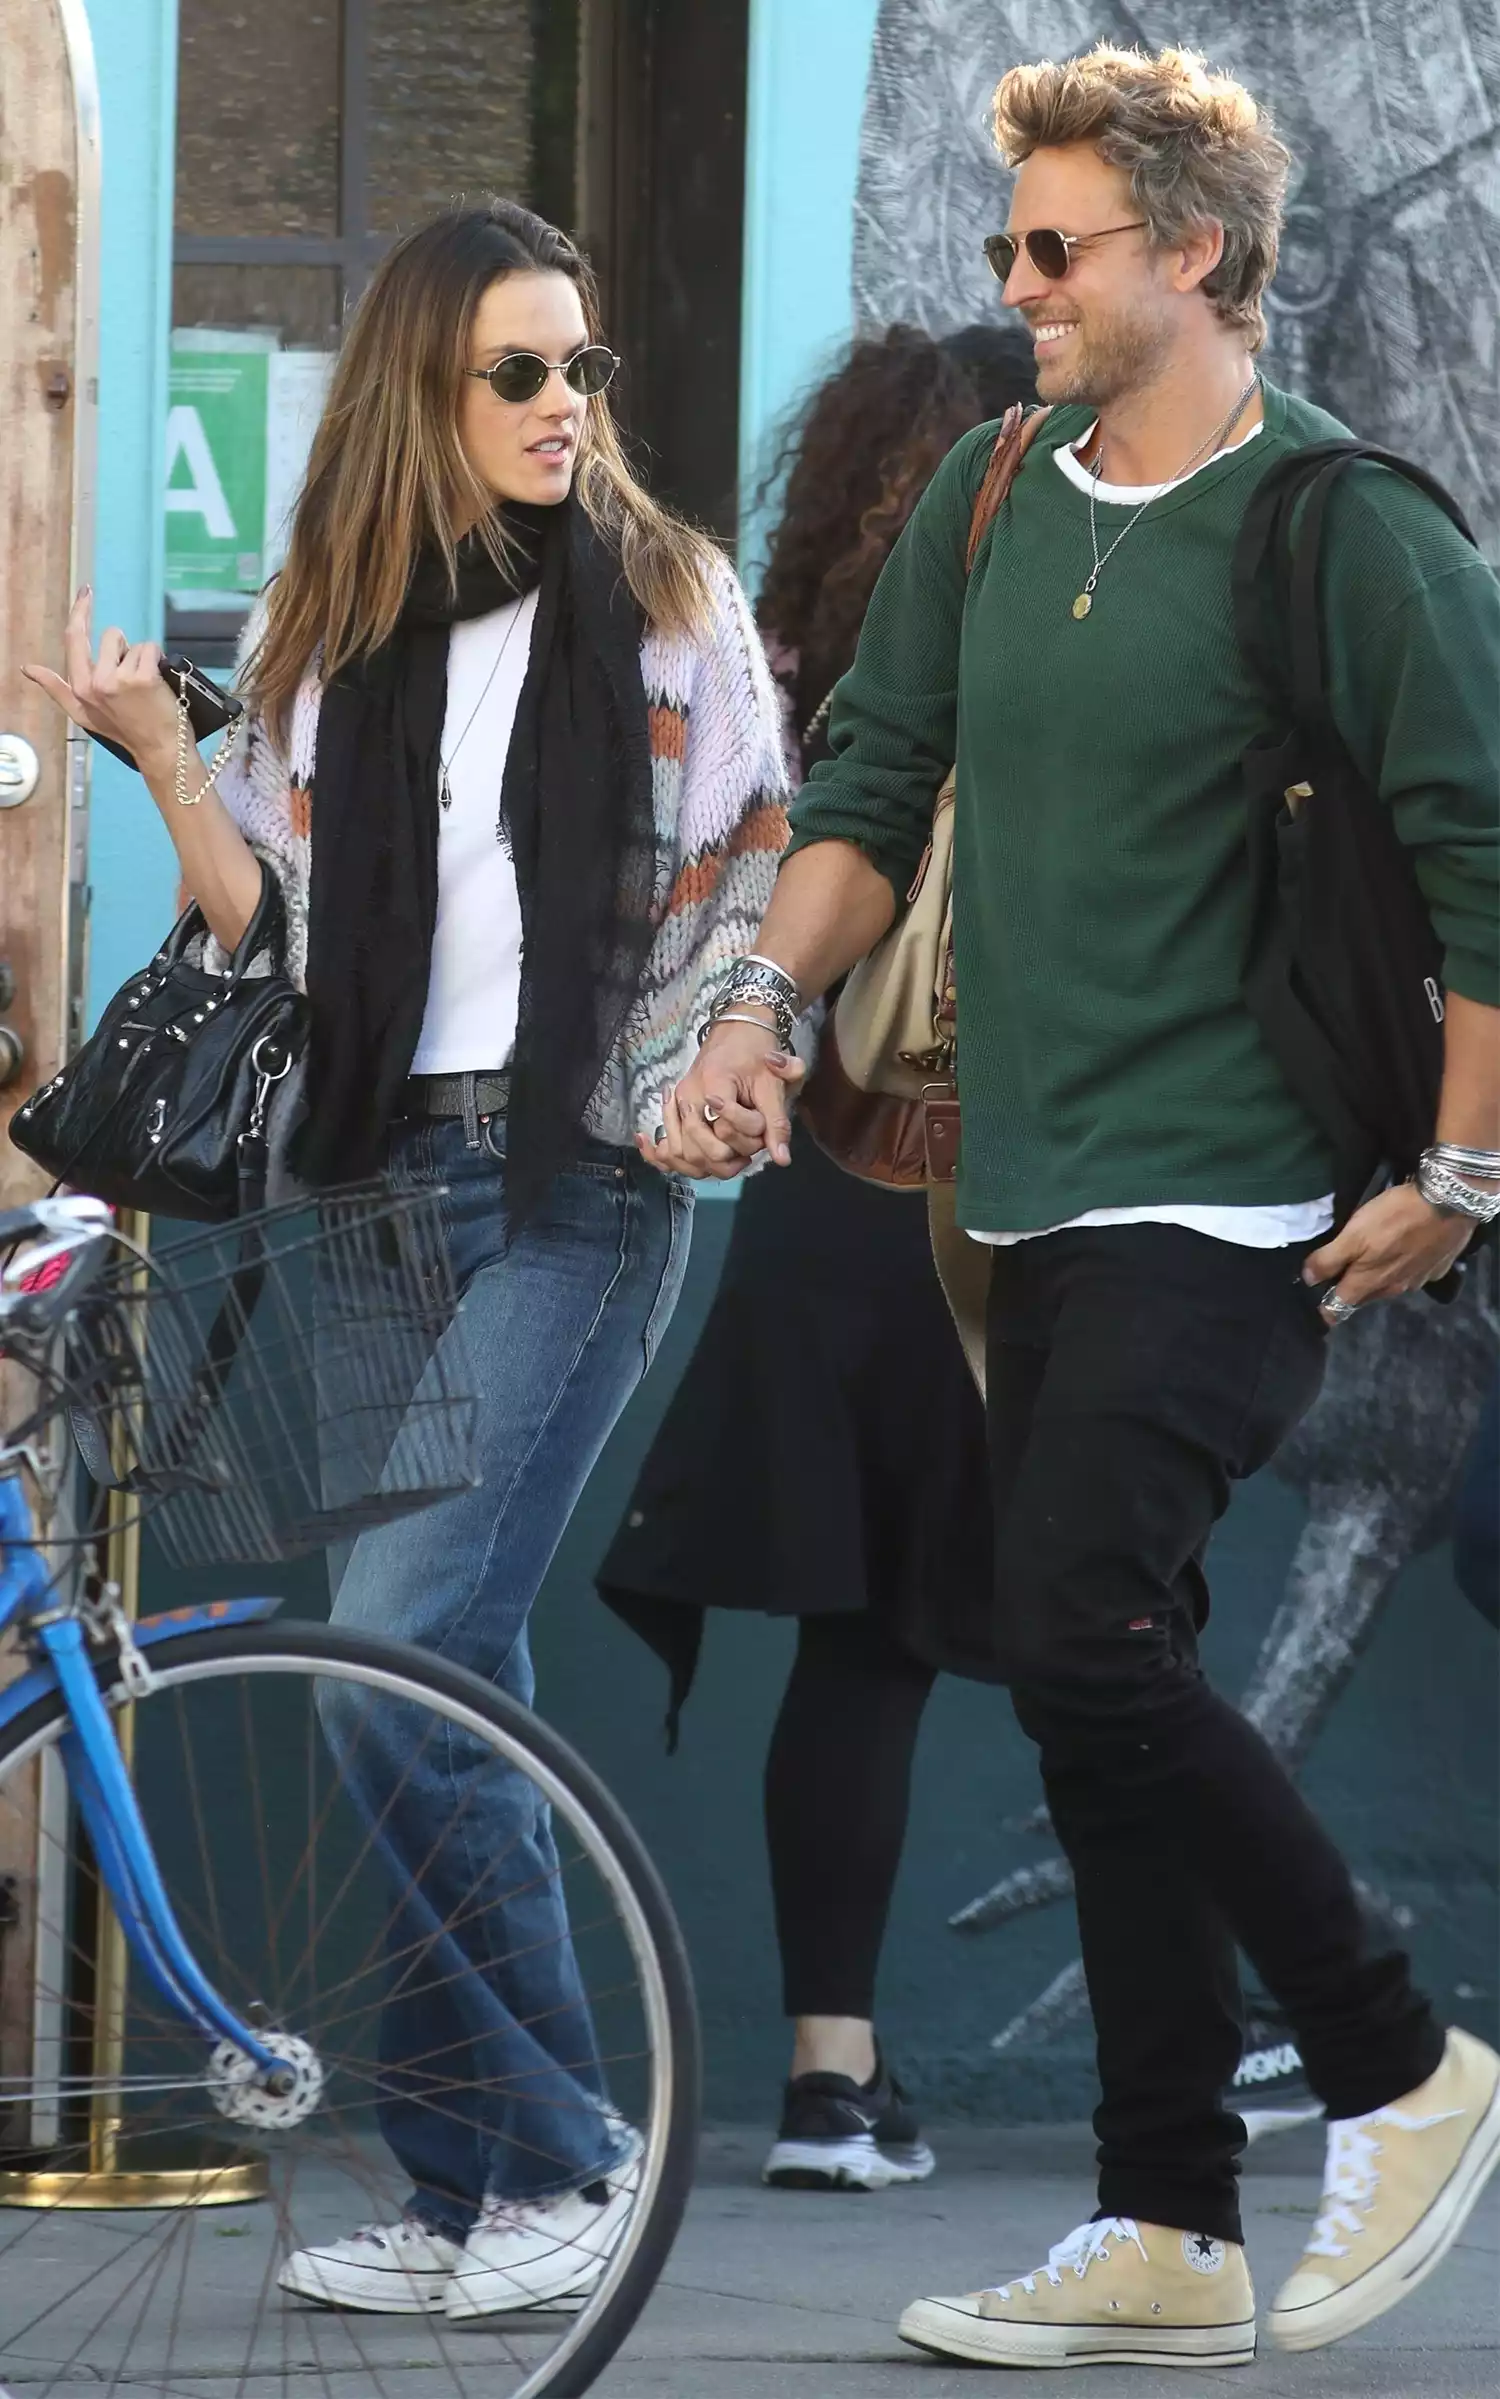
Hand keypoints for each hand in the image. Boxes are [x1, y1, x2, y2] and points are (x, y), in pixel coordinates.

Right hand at [23, 588, 180, 773]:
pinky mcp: (142, 678)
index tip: (86, 592)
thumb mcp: (83, 713)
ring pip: (132, 644)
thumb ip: (55, 688)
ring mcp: (118, 680)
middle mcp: (94, 682)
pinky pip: (150, 649)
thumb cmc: (126, 730)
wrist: (160, 750)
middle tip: (134, 680)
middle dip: (124, 649)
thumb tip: (27, 668)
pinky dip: (158, 661)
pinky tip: (158, 684)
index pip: (74, 638)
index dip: (81, 611)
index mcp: (79, 687)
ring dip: (142, 658)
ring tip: (146, 685)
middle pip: (110, 635)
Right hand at [637, 1017, 806, 1180]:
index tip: (762, 1118)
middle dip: (733, 1153)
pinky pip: (669, 1146)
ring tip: (736, 1155)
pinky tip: (696, 1155)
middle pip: (702, 1147)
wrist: (735, 1031)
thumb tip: (782, 1160)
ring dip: (712, 1164)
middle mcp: (688, 1096)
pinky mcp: (674, 1111)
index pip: (726, 1126)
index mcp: (713, 1083)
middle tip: (752, 1142)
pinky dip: (677, 1159)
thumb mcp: (773, 1084)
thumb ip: (777, 1122)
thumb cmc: (756, 1053)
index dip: (751, 1130)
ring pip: (684, 1154)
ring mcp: (677, 1104)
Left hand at [1303, 1181, 1473, 1322]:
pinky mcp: (1435, 1268)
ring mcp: (1417, 1280)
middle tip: (1338, 1272)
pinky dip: (1402, 1267)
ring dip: (1376, 1277)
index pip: (1339, 1308)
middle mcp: (1393, 1289)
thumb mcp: (1353, 1235)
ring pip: (1388, 1286)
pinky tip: (1402, 1250)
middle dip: (1349, 1289)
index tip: (1315, 1300)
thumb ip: (1329, 1259)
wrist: (1450, 1203)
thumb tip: (1308, 1280)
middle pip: (1363, 1297)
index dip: (1324, 1307)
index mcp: (1368, 1284)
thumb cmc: (1395, 1218)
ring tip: (1369, 1258)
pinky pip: (1411, 1274)